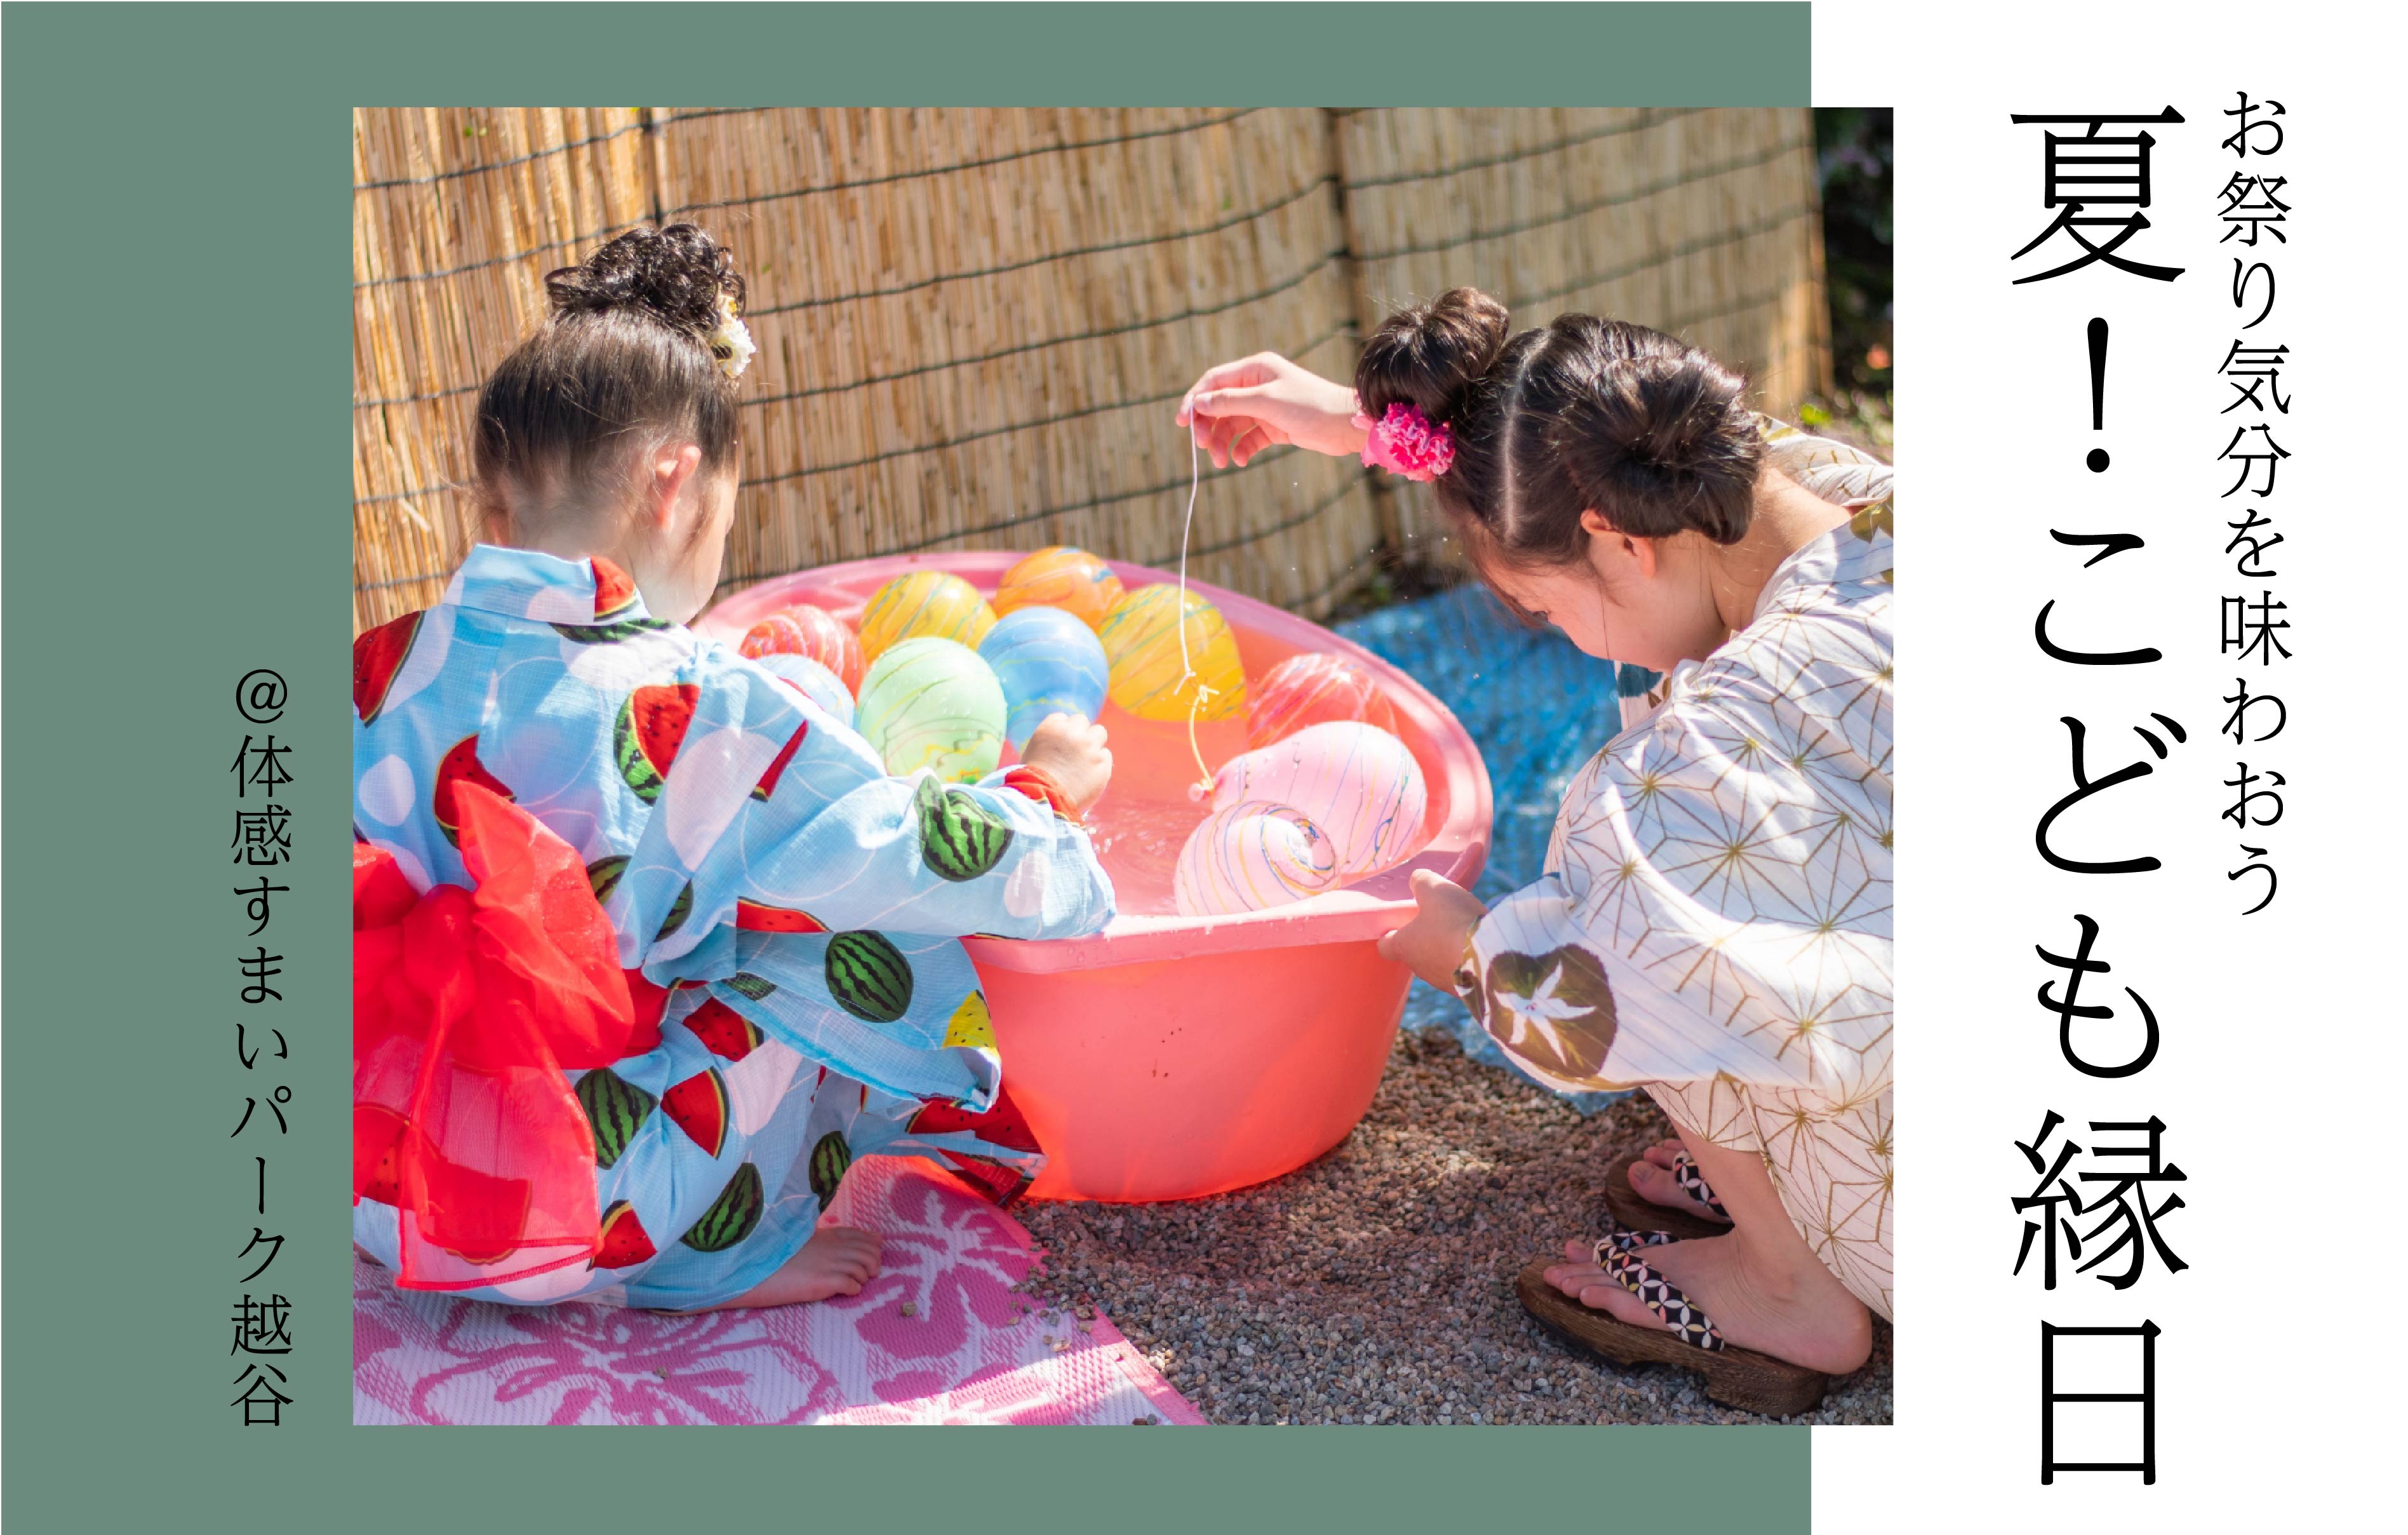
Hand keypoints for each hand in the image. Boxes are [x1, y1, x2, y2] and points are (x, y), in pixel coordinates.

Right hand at [1019, 712, 1112, 817]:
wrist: (1046, 800)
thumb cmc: (1033, 782)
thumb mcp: (1033, 754)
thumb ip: (1049, 743)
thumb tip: (1060, 745)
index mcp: (1051, 728)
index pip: (1062, 718)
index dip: (1062, 731)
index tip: (1061, 743)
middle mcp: (1072, 733)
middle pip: (1082, 721)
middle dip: (1079, 733)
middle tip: (1075, 750)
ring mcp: (1090, 747)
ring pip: (1099, 732)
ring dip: (1094, 742)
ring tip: (1086, 760)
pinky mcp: (1103, 763)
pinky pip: (1106, 755)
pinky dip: (1100, 763)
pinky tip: (1090, 775)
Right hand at [1175, 353, 1366, 467]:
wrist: (1345, 425)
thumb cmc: (1310, 405)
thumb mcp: (1266, 401)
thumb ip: (1230, 402)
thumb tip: (1198, 403)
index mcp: (1255, 369)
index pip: (1213, 381)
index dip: (1194, 400)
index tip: (1181, 423)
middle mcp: (1257, 384)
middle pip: (1219, 405)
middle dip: (1208, 426)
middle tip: (1202, 447)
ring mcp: (1265, 406)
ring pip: (1232, 424)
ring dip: (1222, 442)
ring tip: (1221, 462)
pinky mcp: (1274, 426)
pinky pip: (1248, 438)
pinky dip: (1241, 449)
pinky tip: (1240, 461)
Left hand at [1377, 869, 1486, 989]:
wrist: (1490, 956)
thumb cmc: (1454, 921)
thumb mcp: (1436, 889)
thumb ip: (1421, 882)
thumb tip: (1416, 881)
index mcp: (1405, 946)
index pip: (1385, 946)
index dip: (1390, 934)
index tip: (1401, 923)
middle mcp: (1420, 968)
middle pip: (1415, 954)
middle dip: (1425, 939)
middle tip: (1440, 922)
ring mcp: (1443, 982)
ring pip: (1439, 964)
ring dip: (1447, 951)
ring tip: (1464, 934)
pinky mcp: (1466, 991)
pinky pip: (1461, 974)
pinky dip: (1466, 962)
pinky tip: (1478, 948)